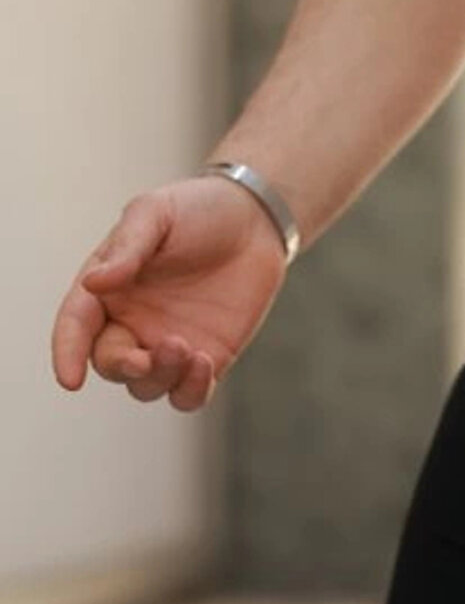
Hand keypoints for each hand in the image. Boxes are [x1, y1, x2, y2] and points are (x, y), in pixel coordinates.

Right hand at [51, 177, 290, 412]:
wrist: (256, 216)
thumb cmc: (199, 209)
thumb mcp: (156, 212)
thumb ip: (127, 248)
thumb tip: (92, 282)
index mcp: (109, 289)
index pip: (76, 325)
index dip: (67, 353)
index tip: (70, 379)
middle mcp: (132, 322)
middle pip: (110, 363)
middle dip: (121, 367)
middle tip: (145, 357)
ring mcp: (167, 344)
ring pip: (146, 385)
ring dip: (159, 377)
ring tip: (186, 349)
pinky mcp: (205, 358)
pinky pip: (188, 394)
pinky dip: (190, 391)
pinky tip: (204, 364)